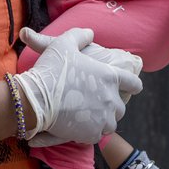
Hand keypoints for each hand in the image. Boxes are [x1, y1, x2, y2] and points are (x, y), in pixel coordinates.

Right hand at [14, 27, 142, 147]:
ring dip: (103, 120)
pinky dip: (91, 132)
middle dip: (111, 105)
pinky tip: (79, 126)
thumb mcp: (64, 43)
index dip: (133, 85)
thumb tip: (90, 32)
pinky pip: (97, 135)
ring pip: (111, 123)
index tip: (132, 88)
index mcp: (110, 76)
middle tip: (97, 103)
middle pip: (120, 106)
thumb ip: (79, 36)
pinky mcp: (91, 134)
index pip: (134, 83)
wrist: (35, 99)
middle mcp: (111, 98)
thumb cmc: (50, 69)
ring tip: (89, 116)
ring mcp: (103, 118)